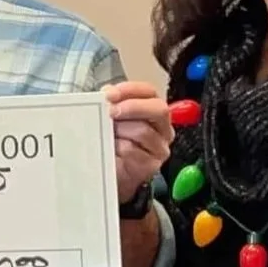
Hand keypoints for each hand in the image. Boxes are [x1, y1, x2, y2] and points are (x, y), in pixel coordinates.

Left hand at [106, 80, 173, 201]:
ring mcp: (160, 147)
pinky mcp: (151, 164)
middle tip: (111, 112)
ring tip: (107, 135)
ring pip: (143, 131)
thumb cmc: (114, 146)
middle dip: (132, 107)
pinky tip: (110, 150)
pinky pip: (133, 151)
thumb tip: (105, 94)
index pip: (149, 92)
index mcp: (153, 111)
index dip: (129, 90)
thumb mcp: (112, 121)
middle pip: (158, 109)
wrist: (113, 176)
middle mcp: (162, 128)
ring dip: (120, 130)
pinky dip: (117, 148)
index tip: (109, 94)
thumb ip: (112, 106)